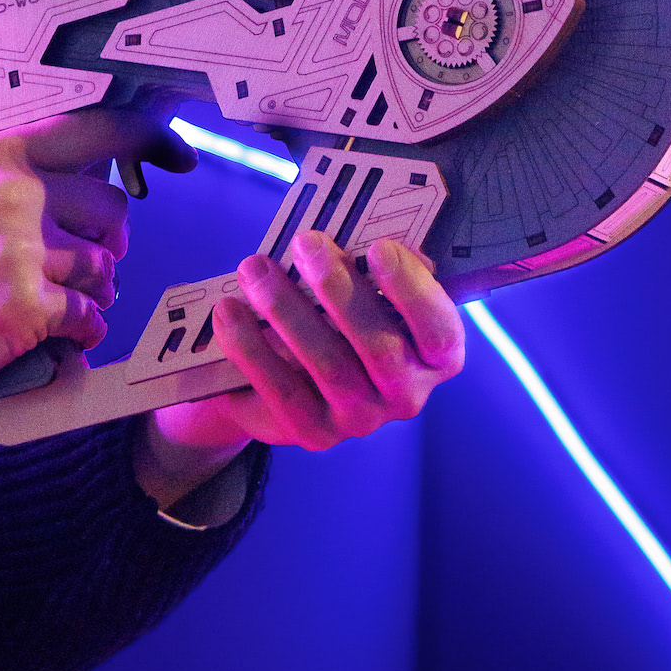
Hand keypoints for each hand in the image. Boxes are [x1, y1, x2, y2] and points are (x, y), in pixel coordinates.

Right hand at [0, 109, 194, 478]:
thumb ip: (37, 182)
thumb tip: (112, 180)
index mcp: (1, 158)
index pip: (98, 127)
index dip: (149, 138)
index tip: (180, 154)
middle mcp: (11, 194)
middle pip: (112, 206)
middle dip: (112, 243)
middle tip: (88, 267)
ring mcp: (17, 250)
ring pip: (105, 266)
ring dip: (94, 293)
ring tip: (54, 304)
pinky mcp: (24, 305)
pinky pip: (90, 316)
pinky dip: (82, 331)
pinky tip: (55, 335)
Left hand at [134, 231, 463, 507]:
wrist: (295, 379)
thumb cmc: (343, 318)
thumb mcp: (368, 293)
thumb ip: (373, 270)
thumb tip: (361, 238)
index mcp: (436, 356)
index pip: (439, 331)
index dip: (412, 290)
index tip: (379, 246)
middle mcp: (406, 394)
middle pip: (379, 346)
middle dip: (339, 288)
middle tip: (306, 243)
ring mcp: (361, 419)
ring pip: (327, 366)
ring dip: (287, 310)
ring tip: (256, 269)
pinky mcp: (314, 433)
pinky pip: (282, 390)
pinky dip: (252, 347)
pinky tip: (231, 312)